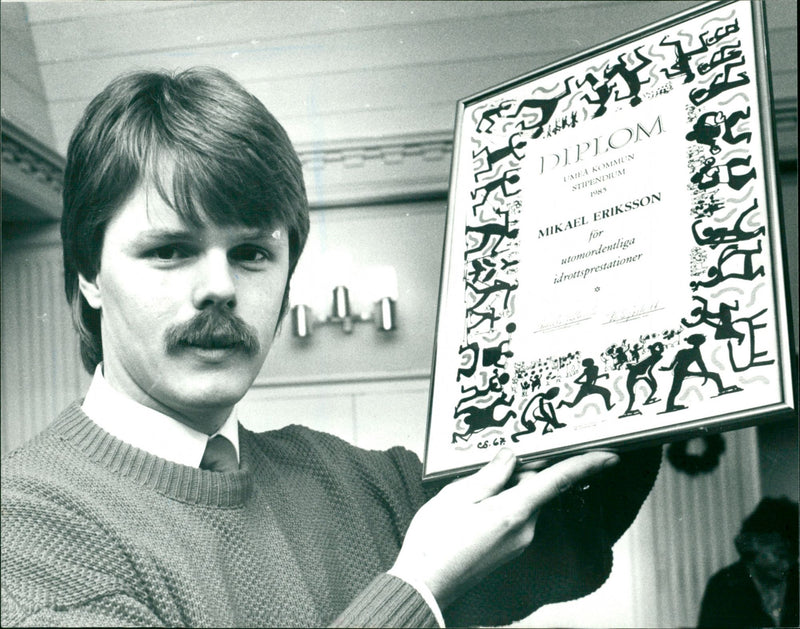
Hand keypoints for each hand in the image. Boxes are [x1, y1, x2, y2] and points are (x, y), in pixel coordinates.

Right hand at [391, 448, 618, 608]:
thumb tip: (511, 457)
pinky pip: (516, 515)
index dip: (586, 465)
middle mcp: (525, 529)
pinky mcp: (509, 549)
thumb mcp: (457, 495)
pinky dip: (503, 502)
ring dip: (508, 486)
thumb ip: (490, 474)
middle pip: (537, 487)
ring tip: (471, 489)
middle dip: (523, 469)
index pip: (559, 481)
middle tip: (494, 460)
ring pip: (525, 500)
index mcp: (514, 511)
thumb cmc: (435, 541)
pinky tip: (475, 504)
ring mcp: (518, 542)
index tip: (610, 455)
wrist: (425, 584)